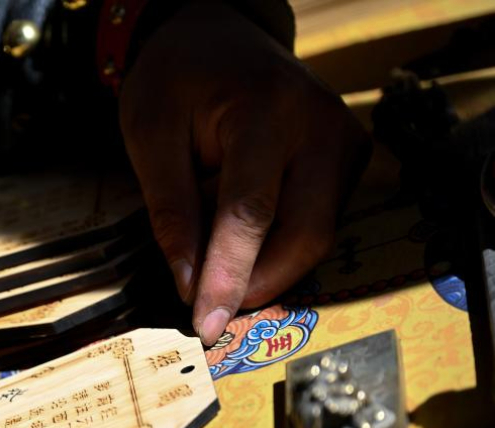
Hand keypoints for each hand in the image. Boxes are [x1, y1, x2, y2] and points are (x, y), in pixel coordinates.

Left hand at [119, 0, 369, 343]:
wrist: (215, 34)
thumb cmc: (175, 80)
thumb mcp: (150, 136)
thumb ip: (170, 211)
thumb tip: (188, 283)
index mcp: (266, 111)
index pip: (251, 212)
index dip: (228, 275)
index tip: (205, 322)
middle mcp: (321, 125)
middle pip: (305, 233)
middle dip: (258, 284)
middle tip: (211, 311)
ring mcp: (344, 140)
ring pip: (319, 234)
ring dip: (270, 269)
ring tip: (220, 274)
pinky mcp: (348, 156)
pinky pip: (321, 220)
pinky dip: (282, 247)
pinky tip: (243, 248)